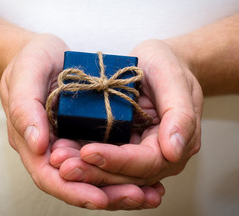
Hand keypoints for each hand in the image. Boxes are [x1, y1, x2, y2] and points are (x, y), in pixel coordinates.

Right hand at [0, 34, 165, 209]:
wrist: (43, 52)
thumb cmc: (31, 58)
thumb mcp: (26, 72)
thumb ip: (25, 107)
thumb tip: (38, 145)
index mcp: (30, 139)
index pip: (48, 176)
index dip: (73, 190)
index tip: (100, 198)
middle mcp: (49, 148)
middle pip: (75, 184)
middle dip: (106, 194)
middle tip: (138, 197)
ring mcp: (69, 143)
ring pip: (92, 176)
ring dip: (119, 188)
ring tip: (149, 195)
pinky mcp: (85, 135)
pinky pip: (103, 159)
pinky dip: (123, 171)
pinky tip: (147, 176)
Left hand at [50, 39, 202, 197]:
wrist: (158, 62)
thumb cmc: (167, 65)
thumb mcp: (173, 79)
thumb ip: (180, 115)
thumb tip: (174, 152)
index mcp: (176, 144)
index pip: (147, 163)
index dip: (117, 161)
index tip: (88, 152)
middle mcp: (159, 156)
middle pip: (127, 176)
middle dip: (94, 172)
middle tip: (63, 165)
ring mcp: (139, 154)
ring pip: (112, 174)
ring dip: (85, 171)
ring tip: (58, 162)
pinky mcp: (122, 147)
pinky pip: (104, 161)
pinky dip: (84, 161)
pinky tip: (64, 155)